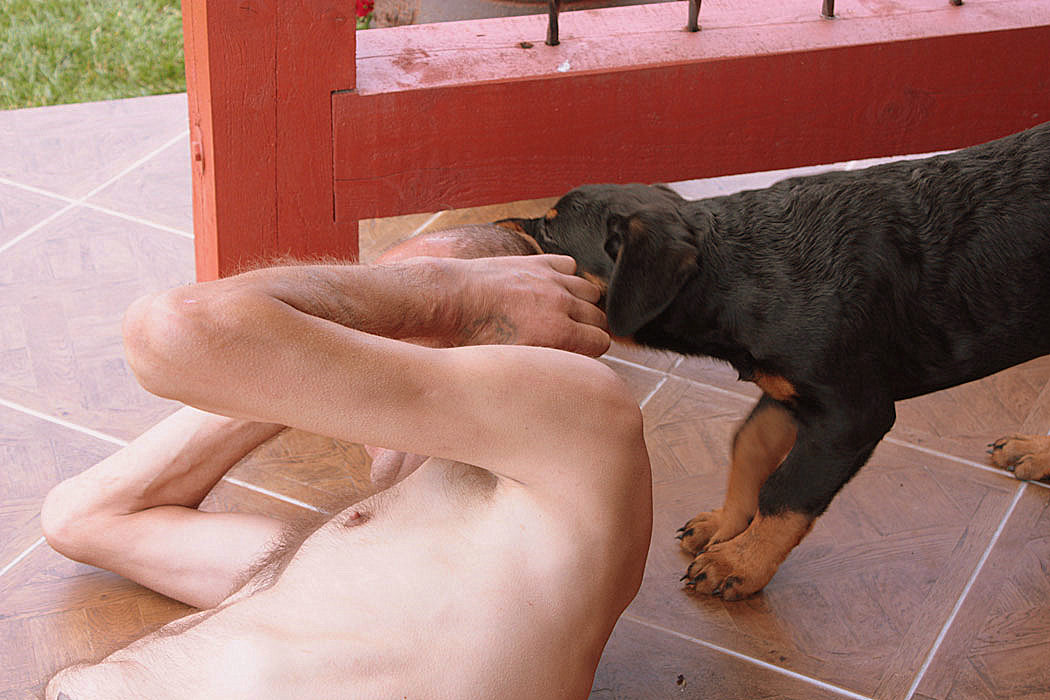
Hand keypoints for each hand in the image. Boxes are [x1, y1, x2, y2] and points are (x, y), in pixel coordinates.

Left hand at [446, 255, 609, 355]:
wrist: (448, 299)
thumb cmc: (471, 337)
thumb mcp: (510, 363)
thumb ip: (544, 364)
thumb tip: (559, 374)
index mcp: (558, 333)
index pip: (601, 342)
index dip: (589, 350)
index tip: (575, 354)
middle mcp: (560, 303)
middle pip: (599, 317)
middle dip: (588, 329)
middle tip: (567, 337)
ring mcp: (550, 280)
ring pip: (590, 291)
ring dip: (581, 303)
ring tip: (561, 313)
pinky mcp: (536, 262)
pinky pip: (569, 266)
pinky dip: (566, 276)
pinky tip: (549, 288)